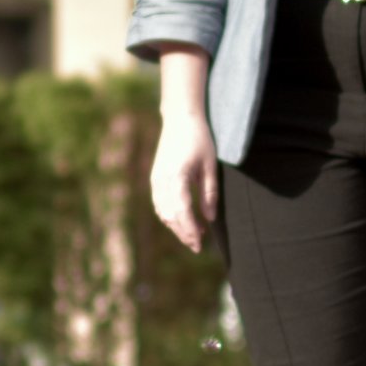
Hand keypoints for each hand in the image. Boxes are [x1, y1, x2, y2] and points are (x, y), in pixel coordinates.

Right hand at [151, 112, 219, 252]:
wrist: (180, 119)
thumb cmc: (199, 140)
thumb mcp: (210, 166)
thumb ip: (209, 193)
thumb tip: (210, 219)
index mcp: (177, 177)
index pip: (182, 212)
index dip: (190, 230)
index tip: (201, 243)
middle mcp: (162, 181)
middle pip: (170, 216)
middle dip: (183, 233)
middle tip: (198, 246)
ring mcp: (156, 180)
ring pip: (163, 212)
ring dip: (176, 227)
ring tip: (193, 236)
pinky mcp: (155, 178)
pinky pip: (159, 204)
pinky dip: (169, 216)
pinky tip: (182, 221)